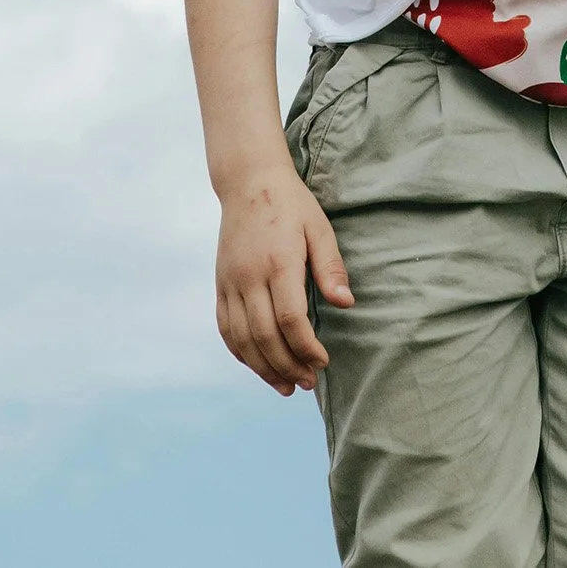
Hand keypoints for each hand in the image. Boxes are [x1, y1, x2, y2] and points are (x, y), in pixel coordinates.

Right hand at [215, 164, 353, 396]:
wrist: (249, 181)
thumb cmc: (292, 205)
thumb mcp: (319, 228)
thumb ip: (331, 268)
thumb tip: (346, 304)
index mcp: (278, 261)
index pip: (290, 318)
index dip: (306, 347)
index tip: (323, 361)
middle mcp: (249, 276)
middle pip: (265, 336)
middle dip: (288, 366)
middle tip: (308, 384)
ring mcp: (230, 282)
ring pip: (242, 339)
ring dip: (264, 368)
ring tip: (287, 386)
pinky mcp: (220, 284)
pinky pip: (226, 328)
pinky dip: (241, 352)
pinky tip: (258, 365)